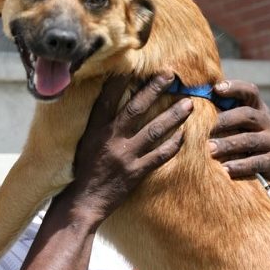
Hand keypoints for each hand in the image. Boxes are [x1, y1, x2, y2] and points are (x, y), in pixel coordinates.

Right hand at [61, 73, 192, 222]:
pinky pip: (160, 155)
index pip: (108, 99)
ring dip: (173, 115)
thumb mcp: (83, 144)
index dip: (120, 80)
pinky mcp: (135, 173)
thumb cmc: (81, 172)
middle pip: (136, 108)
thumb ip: (96, 126)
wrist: (82, 202)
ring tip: (188, 103)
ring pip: (154, 130)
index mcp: (94, 130)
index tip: (134, 66)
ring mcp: (124, 156)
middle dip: (154, 89)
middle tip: (170, 74)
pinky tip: (183, 135)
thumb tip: (109, 107)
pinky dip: (173, 145)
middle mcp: (110, 139)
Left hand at [210, 80, 269, 195]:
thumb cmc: (239, 149)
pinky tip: (224, 170)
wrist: (266, 177)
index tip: (216, 88)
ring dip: (227, 144)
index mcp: (256, 110)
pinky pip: (258, 162)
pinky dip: (240, 166)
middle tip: (203, 128)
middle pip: (247, 114)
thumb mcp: (231, 131)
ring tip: (209, 150)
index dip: (235, 87)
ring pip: (250, 139)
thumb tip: (185, 106)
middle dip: (224, 120)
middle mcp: (269, 122)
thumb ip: (217, 119)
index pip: (250, 92)